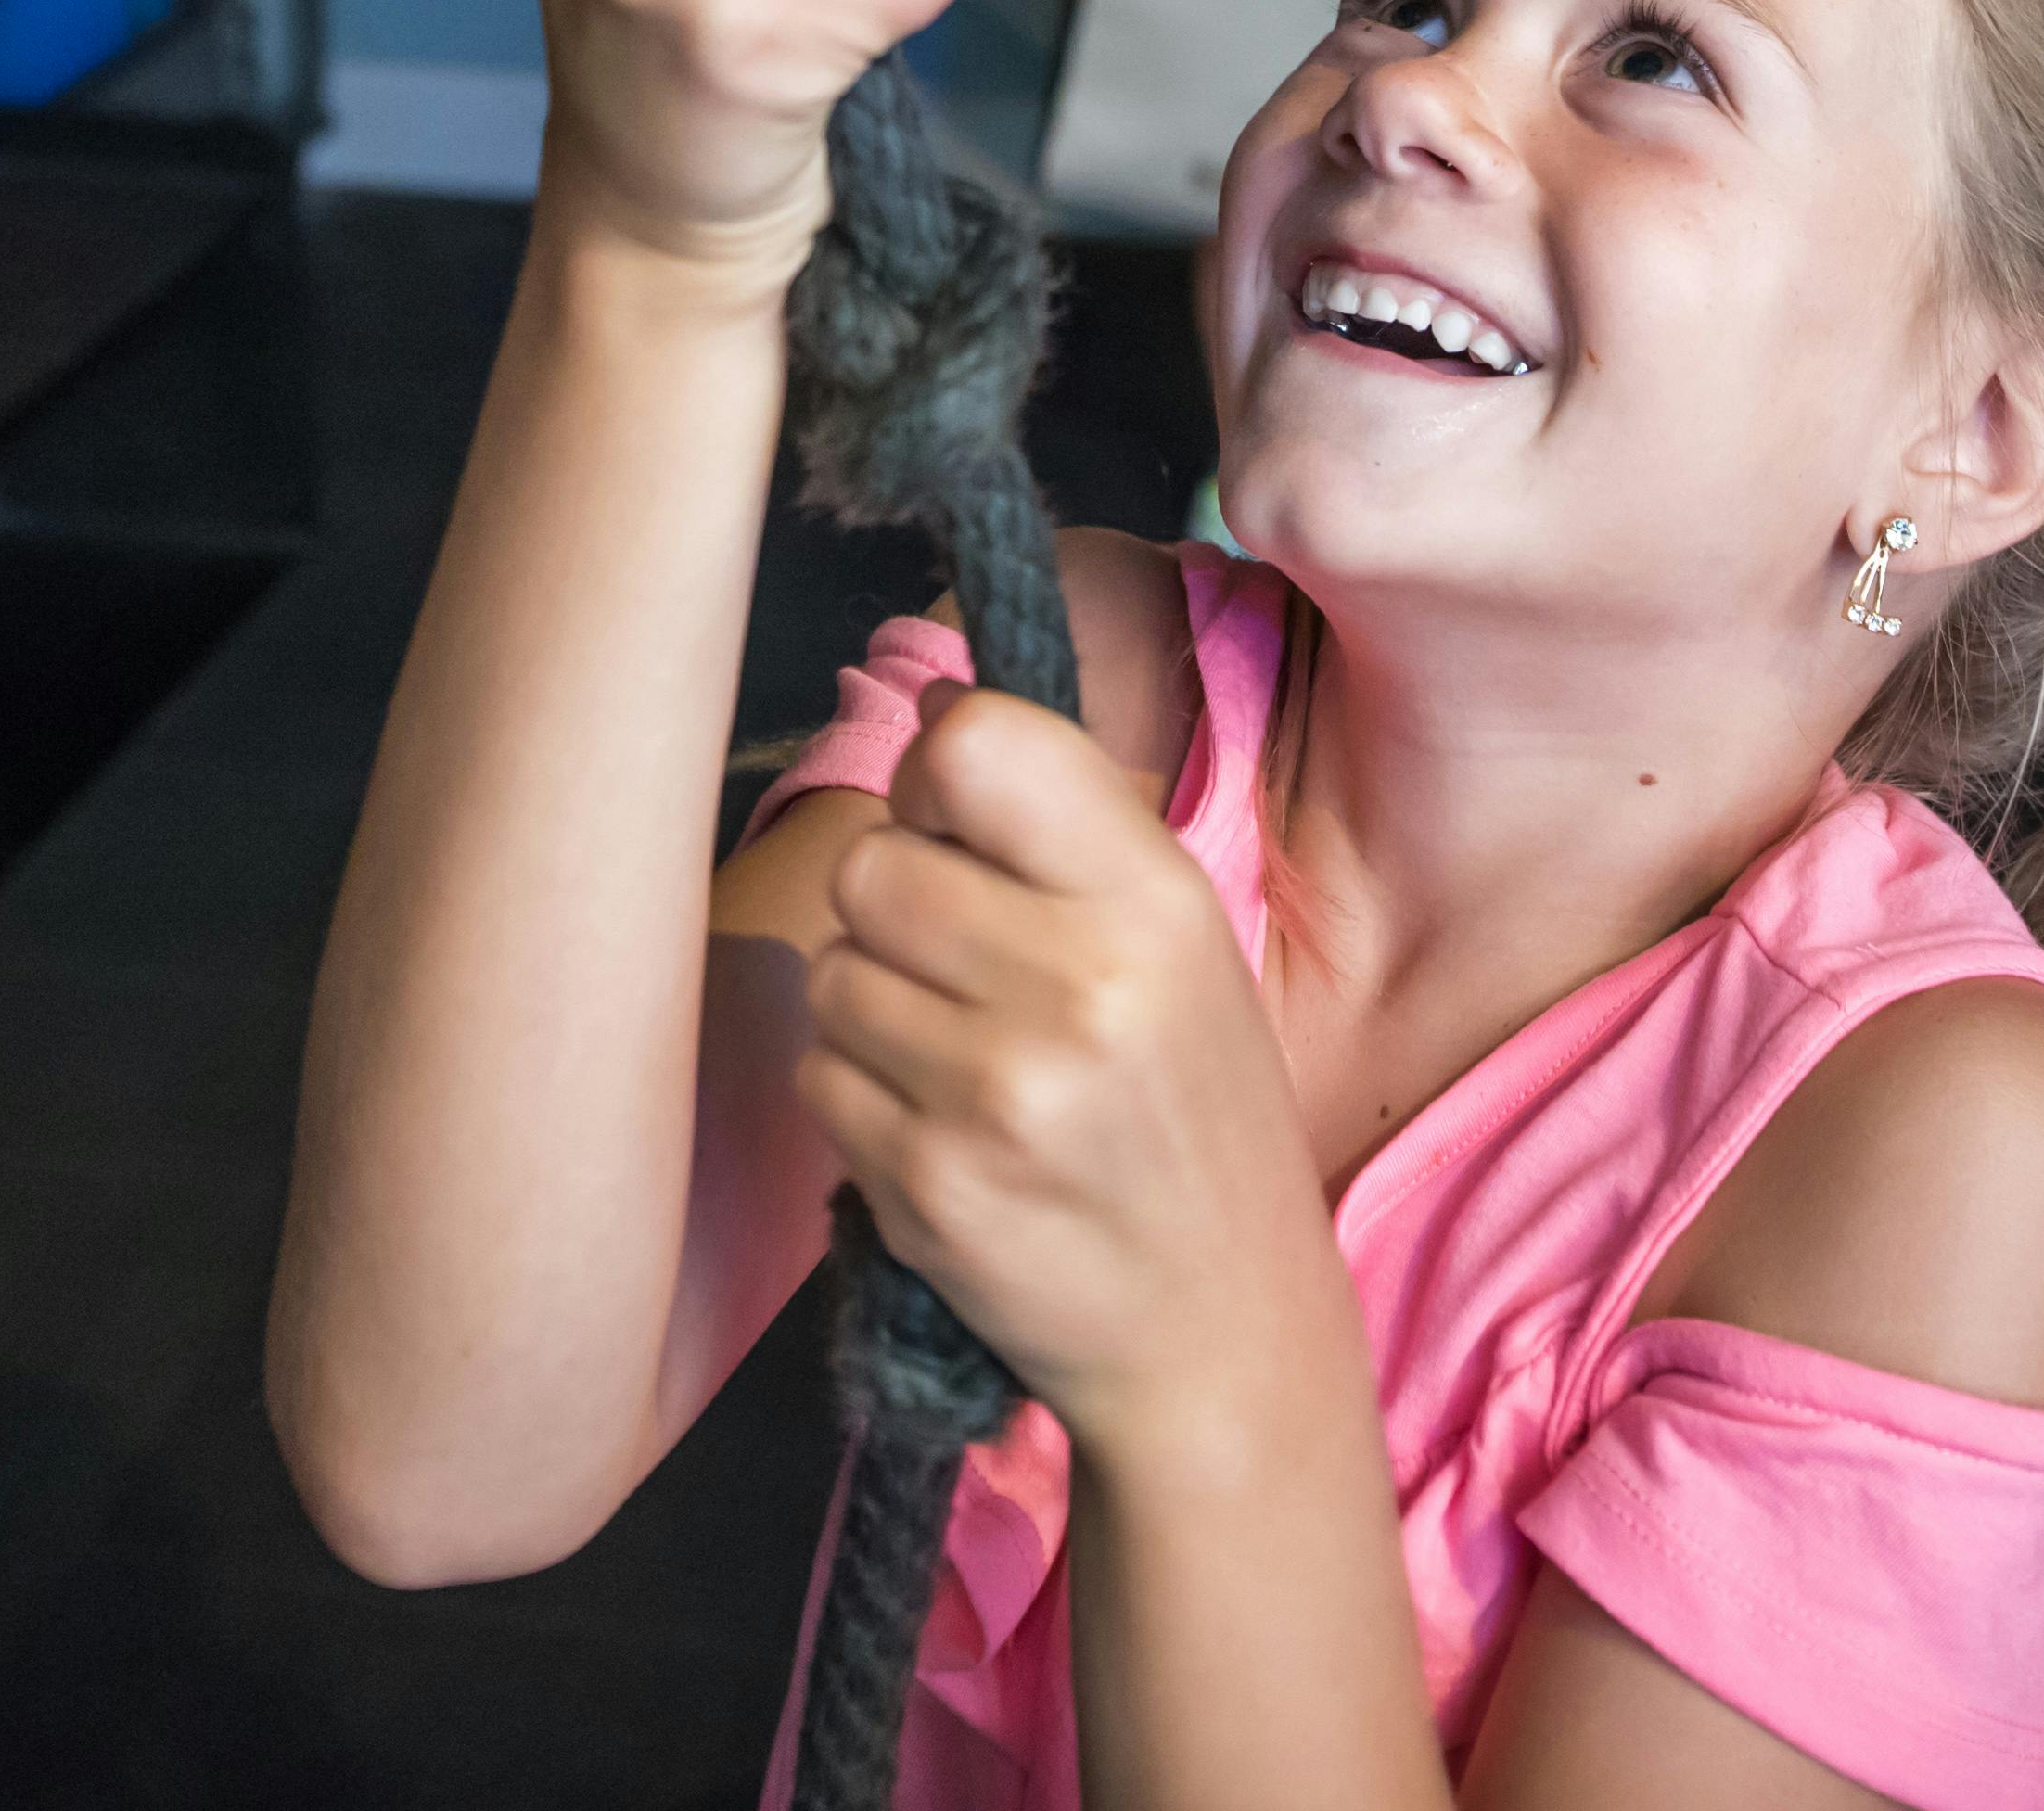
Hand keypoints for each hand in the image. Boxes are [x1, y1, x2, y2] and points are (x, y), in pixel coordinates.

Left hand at [798, 687, 1357, 1462]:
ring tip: (965, 1064)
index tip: (962, 828)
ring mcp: (998, 1095)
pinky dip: (861, 1101)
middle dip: (896, 907)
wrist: (1221, 1330)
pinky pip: (821, 1082)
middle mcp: (1081, 987)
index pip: (979, 744)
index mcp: (1154, 903)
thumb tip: (933, 713)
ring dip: (874, 1009)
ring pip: (833, 975)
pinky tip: (945, 1135)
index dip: (939, 776)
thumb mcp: (1179, 945)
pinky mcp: (929, 1189)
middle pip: (871, 864)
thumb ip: (1066, 828)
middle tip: (967, 973)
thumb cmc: (1189, 1113)